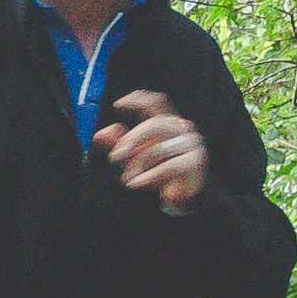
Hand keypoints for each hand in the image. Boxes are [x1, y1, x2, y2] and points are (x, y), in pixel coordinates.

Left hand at [96, 91, 209, 210]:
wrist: (180, 198)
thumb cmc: (158, 173)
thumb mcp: (133, 158)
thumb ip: (119, 144)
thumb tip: (100, 134)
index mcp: (168, 123)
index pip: (156, 102)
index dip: (138, 99)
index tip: (117, 105)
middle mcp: (182, 128)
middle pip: (155, 123)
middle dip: (132, 139)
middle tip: (115, 156)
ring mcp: (192, 143)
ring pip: (159, 148)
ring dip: (139, 164)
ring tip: (127, 179)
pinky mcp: (196, 161)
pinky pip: (169, 166)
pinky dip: (149, 176)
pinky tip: (137, 183)